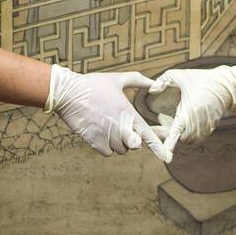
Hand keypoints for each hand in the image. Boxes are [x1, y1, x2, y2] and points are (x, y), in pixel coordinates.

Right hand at [45, 64, 171, 161]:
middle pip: (135, 146)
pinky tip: (101, 132)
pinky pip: (108, 152)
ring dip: (119, 142)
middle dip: (133, 140)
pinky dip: (107, 146)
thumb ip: (139, 81)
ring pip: (121, 149)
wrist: (68, 93)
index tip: (167, 156)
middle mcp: (119, 127)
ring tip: (108, 125)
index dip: (159, 146)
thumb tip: (155, 84)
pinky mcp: (94, 142)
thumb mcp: (118, 79)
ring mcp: (106, 136)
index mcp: (127, 113)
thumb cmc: (93, 85)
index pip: (148, 134)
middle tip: (124, 128)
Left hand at [148, 62, 235, 154]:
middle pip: (179, 138)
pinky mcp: (209, 129)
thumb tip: (152, 89)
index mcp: (187, 113)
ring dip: (179, 132)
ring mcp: (204, 128)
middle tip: (160, 121)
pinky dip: (188, 131)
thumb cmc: (202, 80)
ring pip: (187, 139)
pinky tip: (186, 118)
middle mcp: (197, 124)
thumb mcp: (178, 75)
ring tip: (172, 119)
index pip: (175, 132)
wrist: (227, 85)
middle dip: (168, 133)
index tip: (165, 156)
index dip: (169, 144)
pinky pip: (196, 137)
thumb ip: (162, 81)